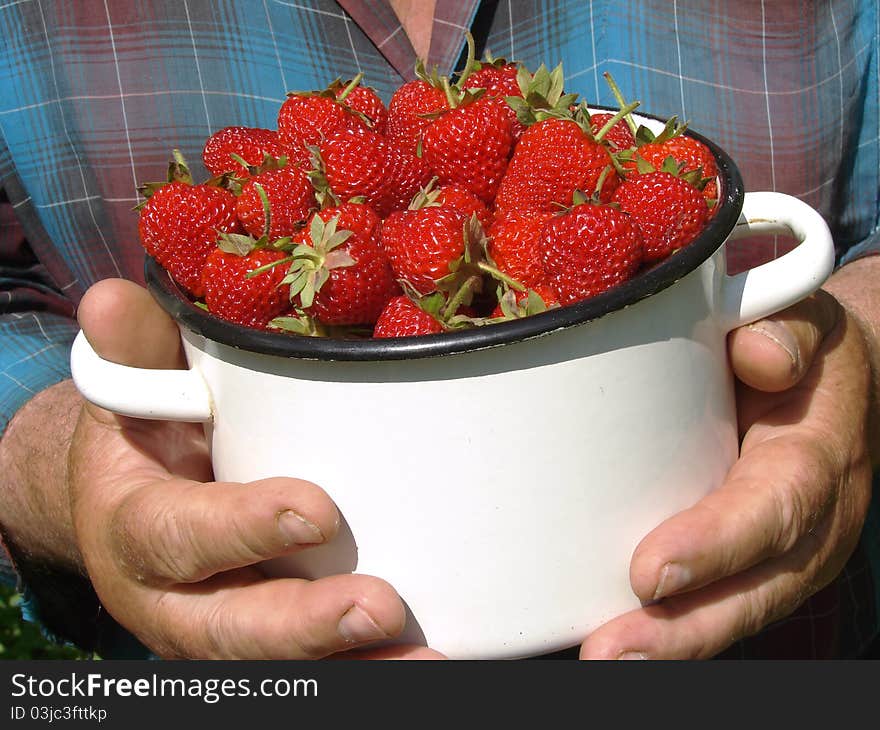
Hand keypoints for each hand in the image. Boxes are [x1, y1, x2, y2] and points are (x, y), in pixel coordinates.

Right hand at [69, 278, 442, 658]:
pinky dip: (368, 670)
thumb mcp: (133, 394)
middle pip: (229, 628)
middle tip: (379, 607)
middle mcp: (173, 599)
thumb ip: (134, 352)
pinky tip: (431, 661)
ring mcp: (222, 629)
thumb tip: (111, 297)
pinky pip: (315, 669)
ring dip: (354, 667)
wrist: (133, 505)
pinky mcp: (266, 644)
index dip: (240, 529)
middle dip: (303, 625)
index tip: (317, 512)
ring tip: (428, 660)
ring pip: (277, 665)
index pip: (178, 536)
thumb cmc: (146, 440)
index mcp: (135, 531)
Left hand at [579, 288, 873, 658]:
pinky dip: (674, 630)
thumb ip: (785, 325)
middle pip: (760, 587)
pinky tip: (619, 644)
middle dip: (685, 627)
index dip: (719, 542)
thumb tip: (760, 357)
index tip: (650, 573)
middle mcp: (813, 515)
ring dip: (673, 644)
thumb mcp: (801, 317)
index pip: (777, 504)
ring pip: (740, 609)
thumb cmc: (799, 343)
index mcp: (818, 450)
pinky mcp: (757, 560)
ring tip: (605, 660)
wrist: (834, 378)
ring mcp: (788, 549)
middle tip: (611, 653)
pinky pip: (723, 601)